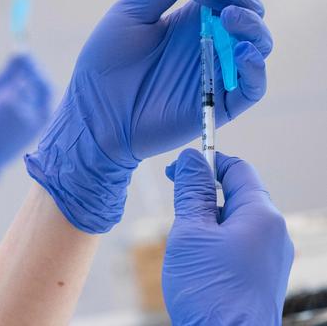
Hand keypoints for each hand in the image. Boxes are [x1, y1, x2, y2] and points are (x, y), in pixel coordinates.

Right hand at [0, 54, 51, 187]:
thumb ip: (6, 74)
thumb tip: (19, 52)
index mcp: (13, 99)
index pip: (30, 72)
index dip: (29, 61)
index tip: (23, 52)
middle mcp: (29, 112)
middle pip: (44, 84)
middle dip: (37, 72)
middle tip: (27, 64)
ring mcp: (37, 123)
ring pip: (45, 96)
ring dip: (37, 85)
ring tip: (20, 82)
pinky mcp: (39, 130)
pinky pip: (43, 107)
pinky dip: (36, 98)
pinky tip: (22, 99)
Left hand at [26, 0, 271, 232]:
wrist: (94, 114)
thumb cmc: (105, 63)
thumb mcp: (133, 14)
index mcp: (191, 14)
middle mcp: (211, 38)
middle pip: (247, 5)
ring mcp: (218, 69)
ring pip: (258, 40)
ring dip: (249, 22)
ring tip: (225, 17)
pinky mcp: (220, 102)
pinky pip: (253, 85)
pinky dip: (255, 67)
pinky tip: (242, 51)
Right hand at [162, 149, 293, 324]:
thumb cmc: (210, 291)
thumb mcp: (190, 232)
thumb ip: (191, 191)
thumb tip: (190, 159)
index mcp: (262, 215)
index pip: (237, 169)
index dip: (206, 162)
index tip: (177, 169)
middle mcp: (273, 232)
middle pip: (236, 194)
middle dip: (203, 196)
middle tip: (176, 208)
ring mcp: (271, 256)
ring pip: (234, 220)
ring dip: (206, 221)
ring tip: (185, 244)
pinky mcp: (262, 274)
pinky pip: (238, 242)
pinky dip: (215, 240)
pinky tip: (197, 260)